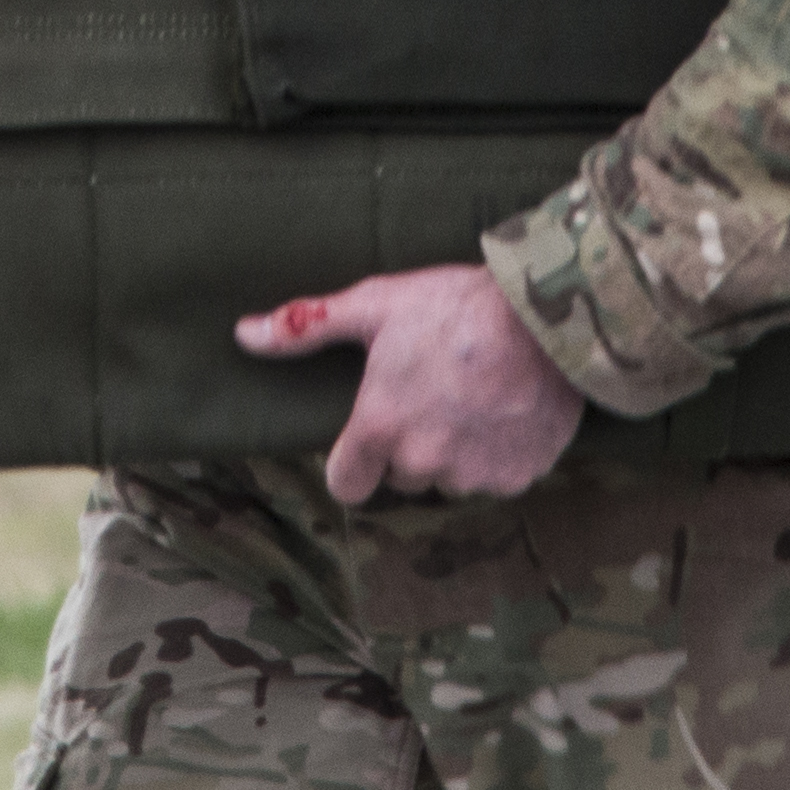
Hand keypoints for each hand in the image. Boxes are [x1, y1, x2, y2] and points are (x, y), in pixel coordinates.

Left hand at [235, 264, 586, 506]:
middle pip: (403, 475)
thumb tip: (243, 335)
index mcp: (380, 428)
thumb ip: (305, 327)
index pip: (346, 484)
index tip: (371, 434)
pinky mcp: (518, 477)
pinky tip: (507, 409)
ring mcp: (473, 475)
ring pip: (451, 477)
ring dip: (457, 450)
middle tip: (434, 392)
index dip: (354, 461)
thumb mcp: (374, 305)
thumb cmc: (453, 306)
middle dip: (412, 444)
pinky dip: (499, 453)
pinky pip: (497, 477)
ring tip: (475, 396)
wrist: (546, 317)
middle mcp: (423, 463)